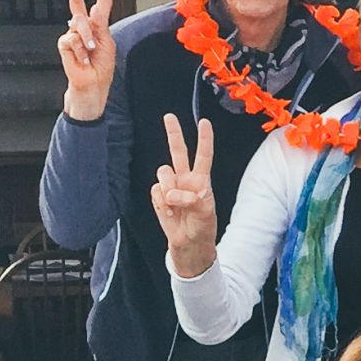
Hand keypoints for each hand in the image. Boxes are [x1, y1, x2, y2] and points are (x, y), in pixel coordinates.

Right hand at [57, 0, 117, 119]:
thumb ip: (99, 26)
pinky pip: (73, 39)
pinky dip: (80, 50)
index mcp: (97, 28)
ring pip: (79, 24)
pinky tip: (82, 59)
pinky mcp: (64, 44)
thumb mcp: (107, 43)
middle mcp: (83, 29)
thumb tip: (91, 10)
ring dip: (88, 39)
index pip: (99, 7)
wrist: (93, 84)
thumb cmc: (101, 67)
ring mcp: (72, 35)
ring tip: (91, 52)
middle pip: (77, 5)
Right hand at [150, 114, 218, 272]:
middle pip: (178, 152)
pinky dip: (162, 202)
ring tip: (177, 206)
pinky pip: (156, 191)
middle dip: (174, 133)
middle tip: (169, 116)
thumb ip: (193, 199)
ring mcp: (170, 186)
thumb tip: (175, 192)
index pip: (203, 156)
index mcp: (201, 180)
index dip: (204, 139)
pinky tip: (169, 212)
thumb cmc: (202, 226)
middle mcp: (185, 179)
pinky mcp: (158, 195)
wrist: (188, 243)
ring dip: (170, 190)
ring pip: (163, 173)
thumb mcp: (205, 212)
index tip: (205, 123)